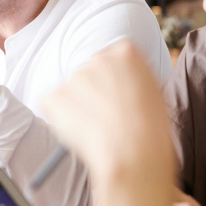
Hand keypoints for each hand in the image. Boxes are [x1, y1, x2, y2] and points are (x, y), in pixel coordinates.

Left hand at [41, 40, 172, 181]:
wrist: (132, 154)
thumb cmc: (150, 130)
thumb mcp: (154, 90)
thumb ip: (134, 76)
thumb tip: (121, 78)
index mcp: (126, 52)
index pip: (113, 56)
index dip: (114, 79)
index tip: (117, 96)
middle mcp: (99, 58)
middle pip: (90, 71)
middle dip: (93, 90)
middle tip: (104, 115)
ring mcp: (75, 76)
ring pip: (71, 88)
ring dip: (77, 104)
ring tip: (95, 128)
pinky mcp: (55, 95)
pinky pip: (52, 103)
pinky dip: (59, 116)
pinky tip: (79, 131)